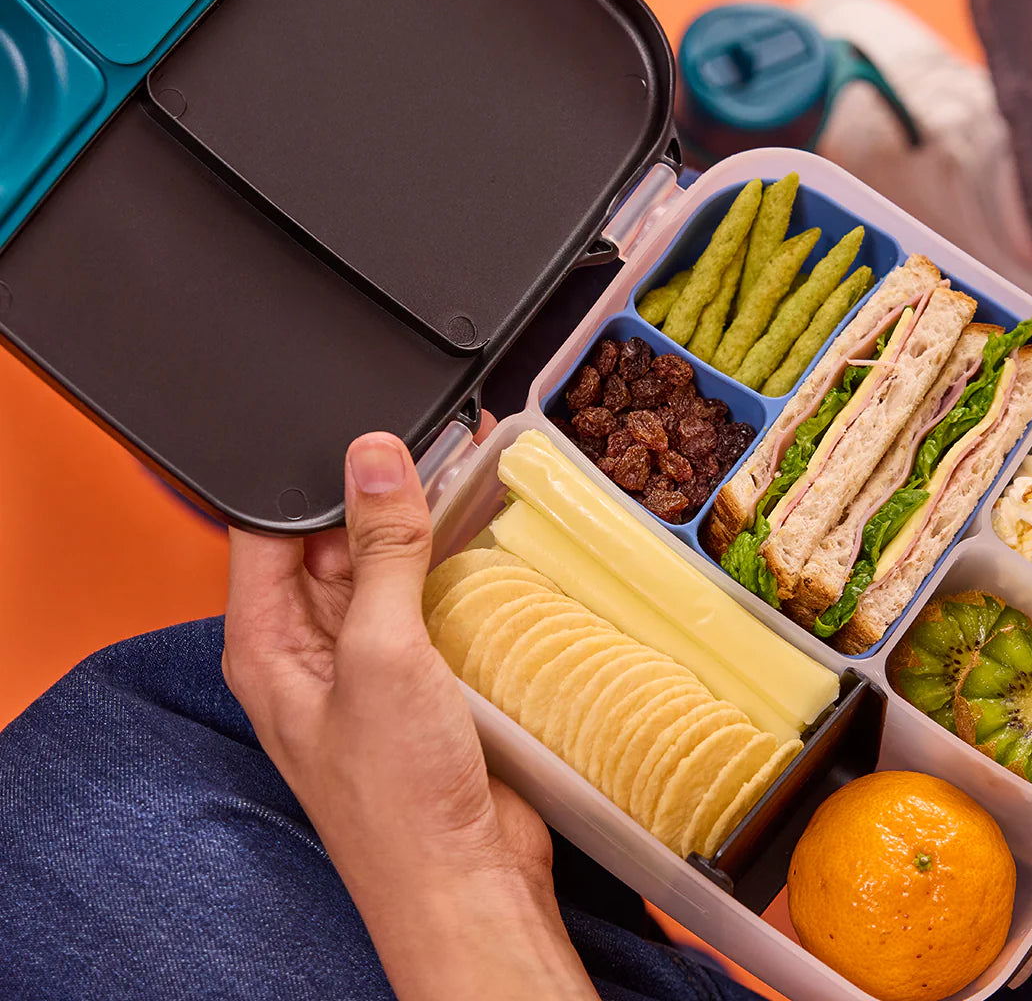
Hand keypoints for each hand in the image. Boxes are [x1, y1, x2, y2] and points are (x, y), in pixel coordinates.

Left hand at [224, 430, 598, 1000]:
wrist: (470, 880)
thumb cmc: (397, 799)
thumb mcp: (381, 654)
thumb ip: (378, 550)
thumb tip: (371, 457)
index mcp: (268, 641)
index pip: (270, 527)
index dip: (315, 474)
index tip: (369, 431)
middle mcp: (314, 643)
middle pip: (336, 536)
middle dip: (380, 486)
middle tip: (435, 437)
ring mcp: (373, 654)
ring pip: (389, 559)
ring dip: (422, 516)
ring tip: (465, 459)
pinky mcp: (425, 665)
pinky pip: (431, 590)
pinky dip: (454, 554)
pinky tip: (483, 520)